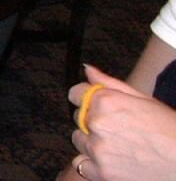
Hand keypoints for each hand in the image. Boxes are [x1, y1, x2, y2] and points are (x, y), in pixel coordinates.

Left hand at [65, 64, 175, 180]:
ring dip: (91, 142)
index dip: (86, 98)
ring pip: (78, 141)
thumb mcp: (143, 99)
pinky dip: (92, 163)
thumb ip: (109, 83)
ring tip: (117, 146)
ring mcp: (98, 149)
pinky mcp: (101, 172)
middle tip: (117, 130)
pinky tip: (111, 161)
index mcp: (106, 101)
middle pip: (78, 118)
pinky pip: (80, 164)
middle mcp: (97, 123)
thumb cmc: (170, 129)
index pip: (75, 94)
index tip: (96, 106)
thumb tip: (87, 70)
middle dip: (92, 121)